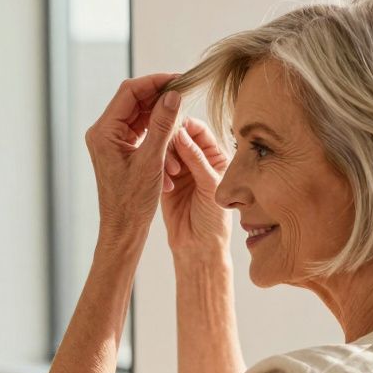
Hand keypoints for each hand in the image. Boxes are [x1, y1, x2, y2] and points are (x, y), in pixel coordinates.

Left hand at [84, 73, 182, 243]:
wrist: (123, 229)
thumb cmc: (133, 202)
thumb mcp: (152, 160)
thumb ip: (163, 124)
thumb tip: (174, 95)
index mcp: (104, 132)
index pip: (129, 92)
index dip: (155, 82)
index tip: (179, 80)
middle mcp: (103, 133)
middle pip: (134, 101)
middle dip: (160, 100)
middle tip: (185, 97)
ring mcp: (110, 141)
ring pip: (139, 116)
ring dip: (161, 120)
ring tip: (181, 128)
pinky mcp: (119, 150)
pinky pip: (140, 132)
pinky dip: (157, 135)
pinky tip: (172, 147)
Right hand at [162, 117, 231, 259]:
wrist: (198, 246)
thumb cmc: (214, 220)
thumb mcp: (210, 186)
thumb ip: (196, 159)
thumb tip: (181, 133)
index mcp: (215, 157)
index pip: (199, 131)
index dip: (186, 126)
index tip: (174, 125)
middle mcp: (197, 160)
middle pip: (180, 136)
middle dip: (172, 141)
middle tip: (167, 150)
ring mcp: (180, 170)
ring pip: (166, 150)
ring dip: (165, 157)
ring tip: (171, 173)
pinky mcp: (165, 181)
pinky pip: (157, 166)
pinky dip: (158, 170)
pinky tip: (165, 184)